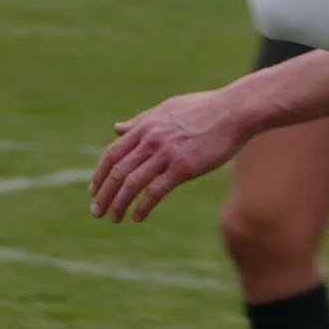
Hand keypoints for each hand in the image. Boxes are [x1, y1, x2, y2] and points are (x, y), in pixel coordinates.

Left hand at [91, 86, 252, 221]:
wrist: (235, 112)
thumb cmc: (205, 109)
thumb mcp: (167, 110)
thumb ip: (140, 122)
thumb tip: (116, 128)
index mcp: (145, 127)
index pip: (112, 154)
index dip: (100, 175)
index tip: (94, 191)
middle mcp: (151, 140)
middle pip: (118, 171)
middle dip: (103, 194)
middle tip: (96, 211)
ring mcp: (166, 154)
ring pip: (132, 183)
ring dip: (119, 204)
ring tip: (113, 218)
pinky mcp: (184, 167)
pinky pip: (156, 191)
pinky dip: (144, 206)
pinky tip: (137, 217)